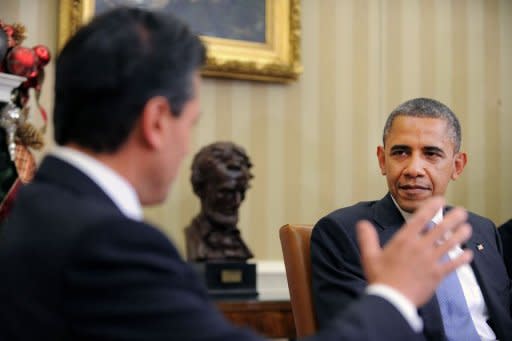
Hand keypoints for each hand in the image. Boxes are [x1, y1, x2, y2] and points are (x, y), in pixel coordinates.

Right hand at [357, 196, 472, 306]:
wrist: (391, 299)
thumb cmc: (379, 278)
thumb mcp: (369, 256)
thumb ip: (367, 237)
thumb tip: (362, 223)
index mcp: (403, 240)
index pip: (420, 219)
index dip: (431, 207)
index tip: (440, 200)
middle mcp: (419, 247)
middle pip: (440, 229)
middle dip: (453, 219)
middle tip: (462, 212)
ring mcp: (430, 261)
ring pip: (449, 244)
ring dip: (460, 235)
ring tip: (467, 228)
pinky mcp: (437, 275)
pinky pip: (453, 265)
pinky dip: (462, 259)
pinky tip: (468, 254)